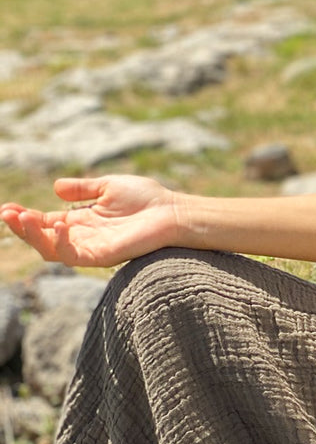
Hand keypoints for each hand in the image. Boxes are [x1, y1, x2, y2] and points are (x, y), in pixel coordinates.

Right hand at [0, 175, 184, 267]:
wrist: (172, 212)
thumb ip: (82, 188)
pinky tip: (59, 225)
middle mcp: (82, 237)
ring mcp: (90, 248)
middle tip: (6, 214)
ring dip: (33, 236)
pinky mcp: (101, 257)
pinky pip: (73, 256)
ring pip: (51, 250)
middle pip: (43, 238)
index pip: (46, 222)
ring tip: (21, 219)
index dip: (26, 217)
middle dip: (22, 227)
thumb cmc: (146, 198)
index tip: (8, 207)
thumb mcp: (108, 186)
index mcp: (82, 220)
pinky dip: (61, 243)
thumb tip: (55, 187)